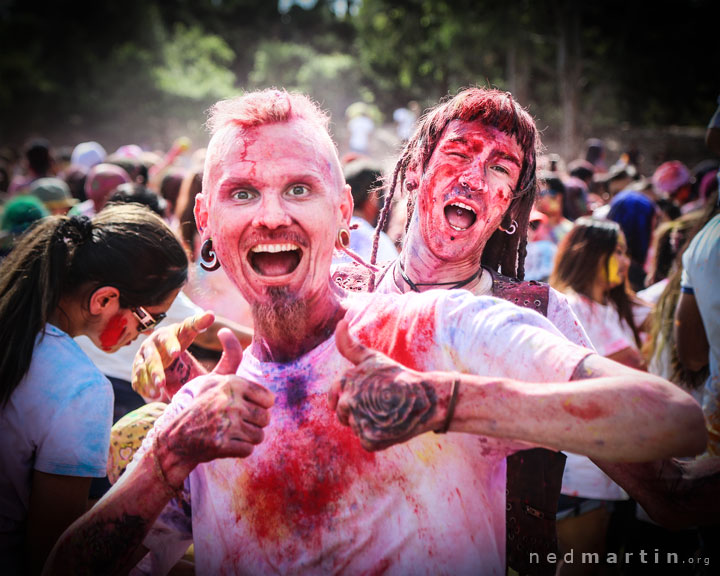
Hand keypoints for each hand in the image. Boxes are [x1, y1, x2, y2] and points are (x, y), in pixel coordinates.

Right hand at [133, 312, 214, 401]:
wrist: (163, 346)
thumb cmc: (180, 338)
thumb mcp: (189, 330)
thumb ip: (199, 323)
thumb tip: (211, 314)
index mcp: (164, 334)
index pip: (167, 338)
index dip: (171, 345)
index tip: (177, 353)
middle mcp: (149, 345)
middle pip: (151, 358)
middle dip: (156, 370)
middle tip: (162, 383)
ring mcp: (141, 358)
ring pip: (141, 371)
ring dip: (147, 382)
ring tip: (157, 394)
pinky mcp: (137, 370)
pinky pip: (137, 380)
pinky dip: (143, 389)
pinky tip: (152, 397)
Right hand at [160, 332, 274, 472]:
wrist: (174, 437)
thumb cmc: (198, 405)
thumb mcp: (213, 378)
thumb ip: (229, 357)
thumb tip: (225, 330)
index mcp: (232, 384)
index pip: (269, 399)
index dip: (259, 406)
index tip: (244, 407)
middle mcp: (230, 402)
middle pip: (265, 418)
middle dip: (254, 424)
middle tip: (236, 423)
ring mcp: (226, 424)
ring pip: (259, 435)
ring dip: (248, 438)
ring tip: (231, 432)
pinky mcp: (222, 444)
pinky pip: (249, 450)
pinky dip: (240, 450)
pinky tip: (226, 443)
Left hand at [329, 319, 444, 450]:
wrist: (426, 397)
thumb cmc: (397, 375)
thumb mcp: (372, 358)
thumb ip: (349, 344)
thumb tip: (340, 320)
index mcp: (345, 382)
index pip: (334, 398)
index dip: (350, 398)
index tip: (367, 397)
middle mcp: (348, 402)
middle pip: (343, 415)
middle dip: (358, 413)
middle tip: (381, 405)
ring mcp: (359, 421)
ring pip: (356, 428)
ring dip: (369, 425)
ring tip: (388, 413)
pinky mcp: (370, 439)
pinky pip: (367, 442)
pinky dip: (379, 438)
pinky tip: (392, 426)